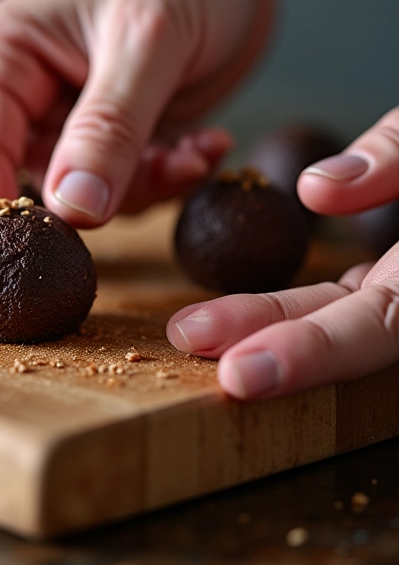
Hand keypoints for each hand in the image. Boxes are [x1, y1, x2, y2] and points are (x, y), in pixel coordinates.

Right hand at [0, 0, 274, 225]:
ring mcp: (62, 122)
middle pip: (30, 184)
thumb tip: (72, 210)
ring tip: (196, 147)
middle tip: (166, 169)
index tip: (40, 257)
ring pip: (81, 199)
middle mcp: (18, 95)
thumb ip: (108, 127)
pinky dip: (165, 176)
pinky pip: (122, 188)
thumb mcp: (147, 40)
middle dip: (99, 197)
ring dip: (144, 185)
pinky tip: (204, 143)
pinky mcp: (104, 140)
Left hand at [166, 107, 398, 398]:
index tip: (237, 373)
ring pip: (341, 317)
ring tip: (194, 328)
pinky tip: (236, 316)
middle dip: (268, 343)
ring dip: (269, 326)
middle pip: (350, 333)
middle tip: (186, 340)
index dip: (309, 354)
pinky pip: (348, 301)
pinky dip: (291, 310)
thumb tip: (313, 192)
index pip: (378, 326)